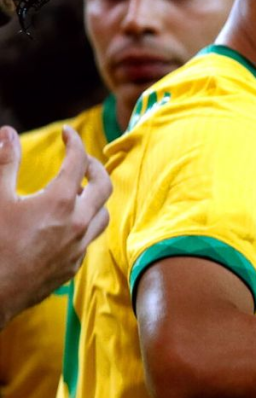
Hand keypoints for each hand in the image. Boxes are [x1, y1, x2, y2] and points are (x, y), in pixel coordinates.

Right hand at [0, 124, 110, 327]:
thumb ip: (5, 162)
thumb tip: (8, 132)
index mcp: (59, 202)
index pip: (78, 161)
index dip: (74, 142)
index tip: (67, 133)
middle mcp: (77, 223)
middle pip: (104, 186)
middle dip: (95, 167)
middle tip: (82, 160)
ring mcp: (78, 247)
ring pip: (103, 215)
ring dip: (95, 198)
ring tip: (77, 191)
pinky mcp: (73, 265)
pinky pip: (90, 238)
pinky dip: (85, 223)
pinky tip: (66, 222)